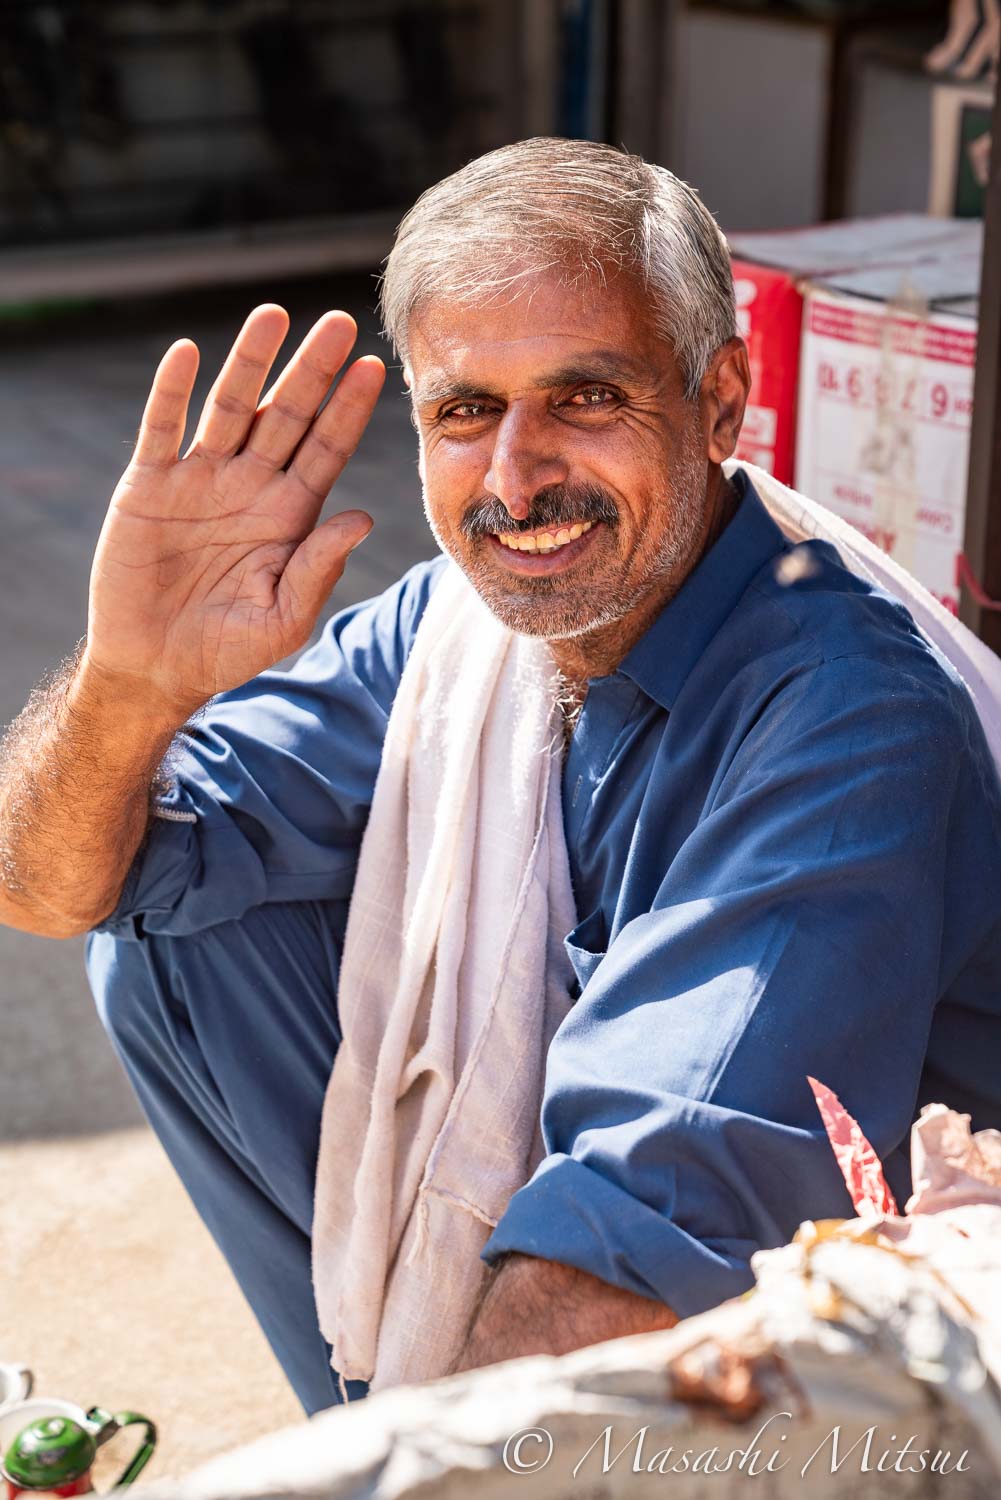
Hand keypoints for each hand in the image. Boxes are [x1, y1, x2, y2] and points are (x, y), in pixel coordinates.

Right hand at [83, 304, 384, 717]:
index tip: (375, 369)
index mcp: (289, 515)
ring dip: (250, 363)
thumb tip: (362, 519)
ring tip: (272, 316)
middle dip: (313, 370)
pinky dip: (171, 391)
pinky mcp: (149, 485)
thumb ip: (318, 569)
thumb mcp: (282, 620)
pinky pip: (162, 429)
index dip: (349, 410)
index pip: (327, 449)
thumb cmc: (225, 650)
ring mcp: (199, 480)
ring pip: (230, 408)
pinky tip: (187, 354)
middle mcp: (250, 486)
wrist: (154, 667)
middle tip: (340, 323)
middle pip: (288, 415)